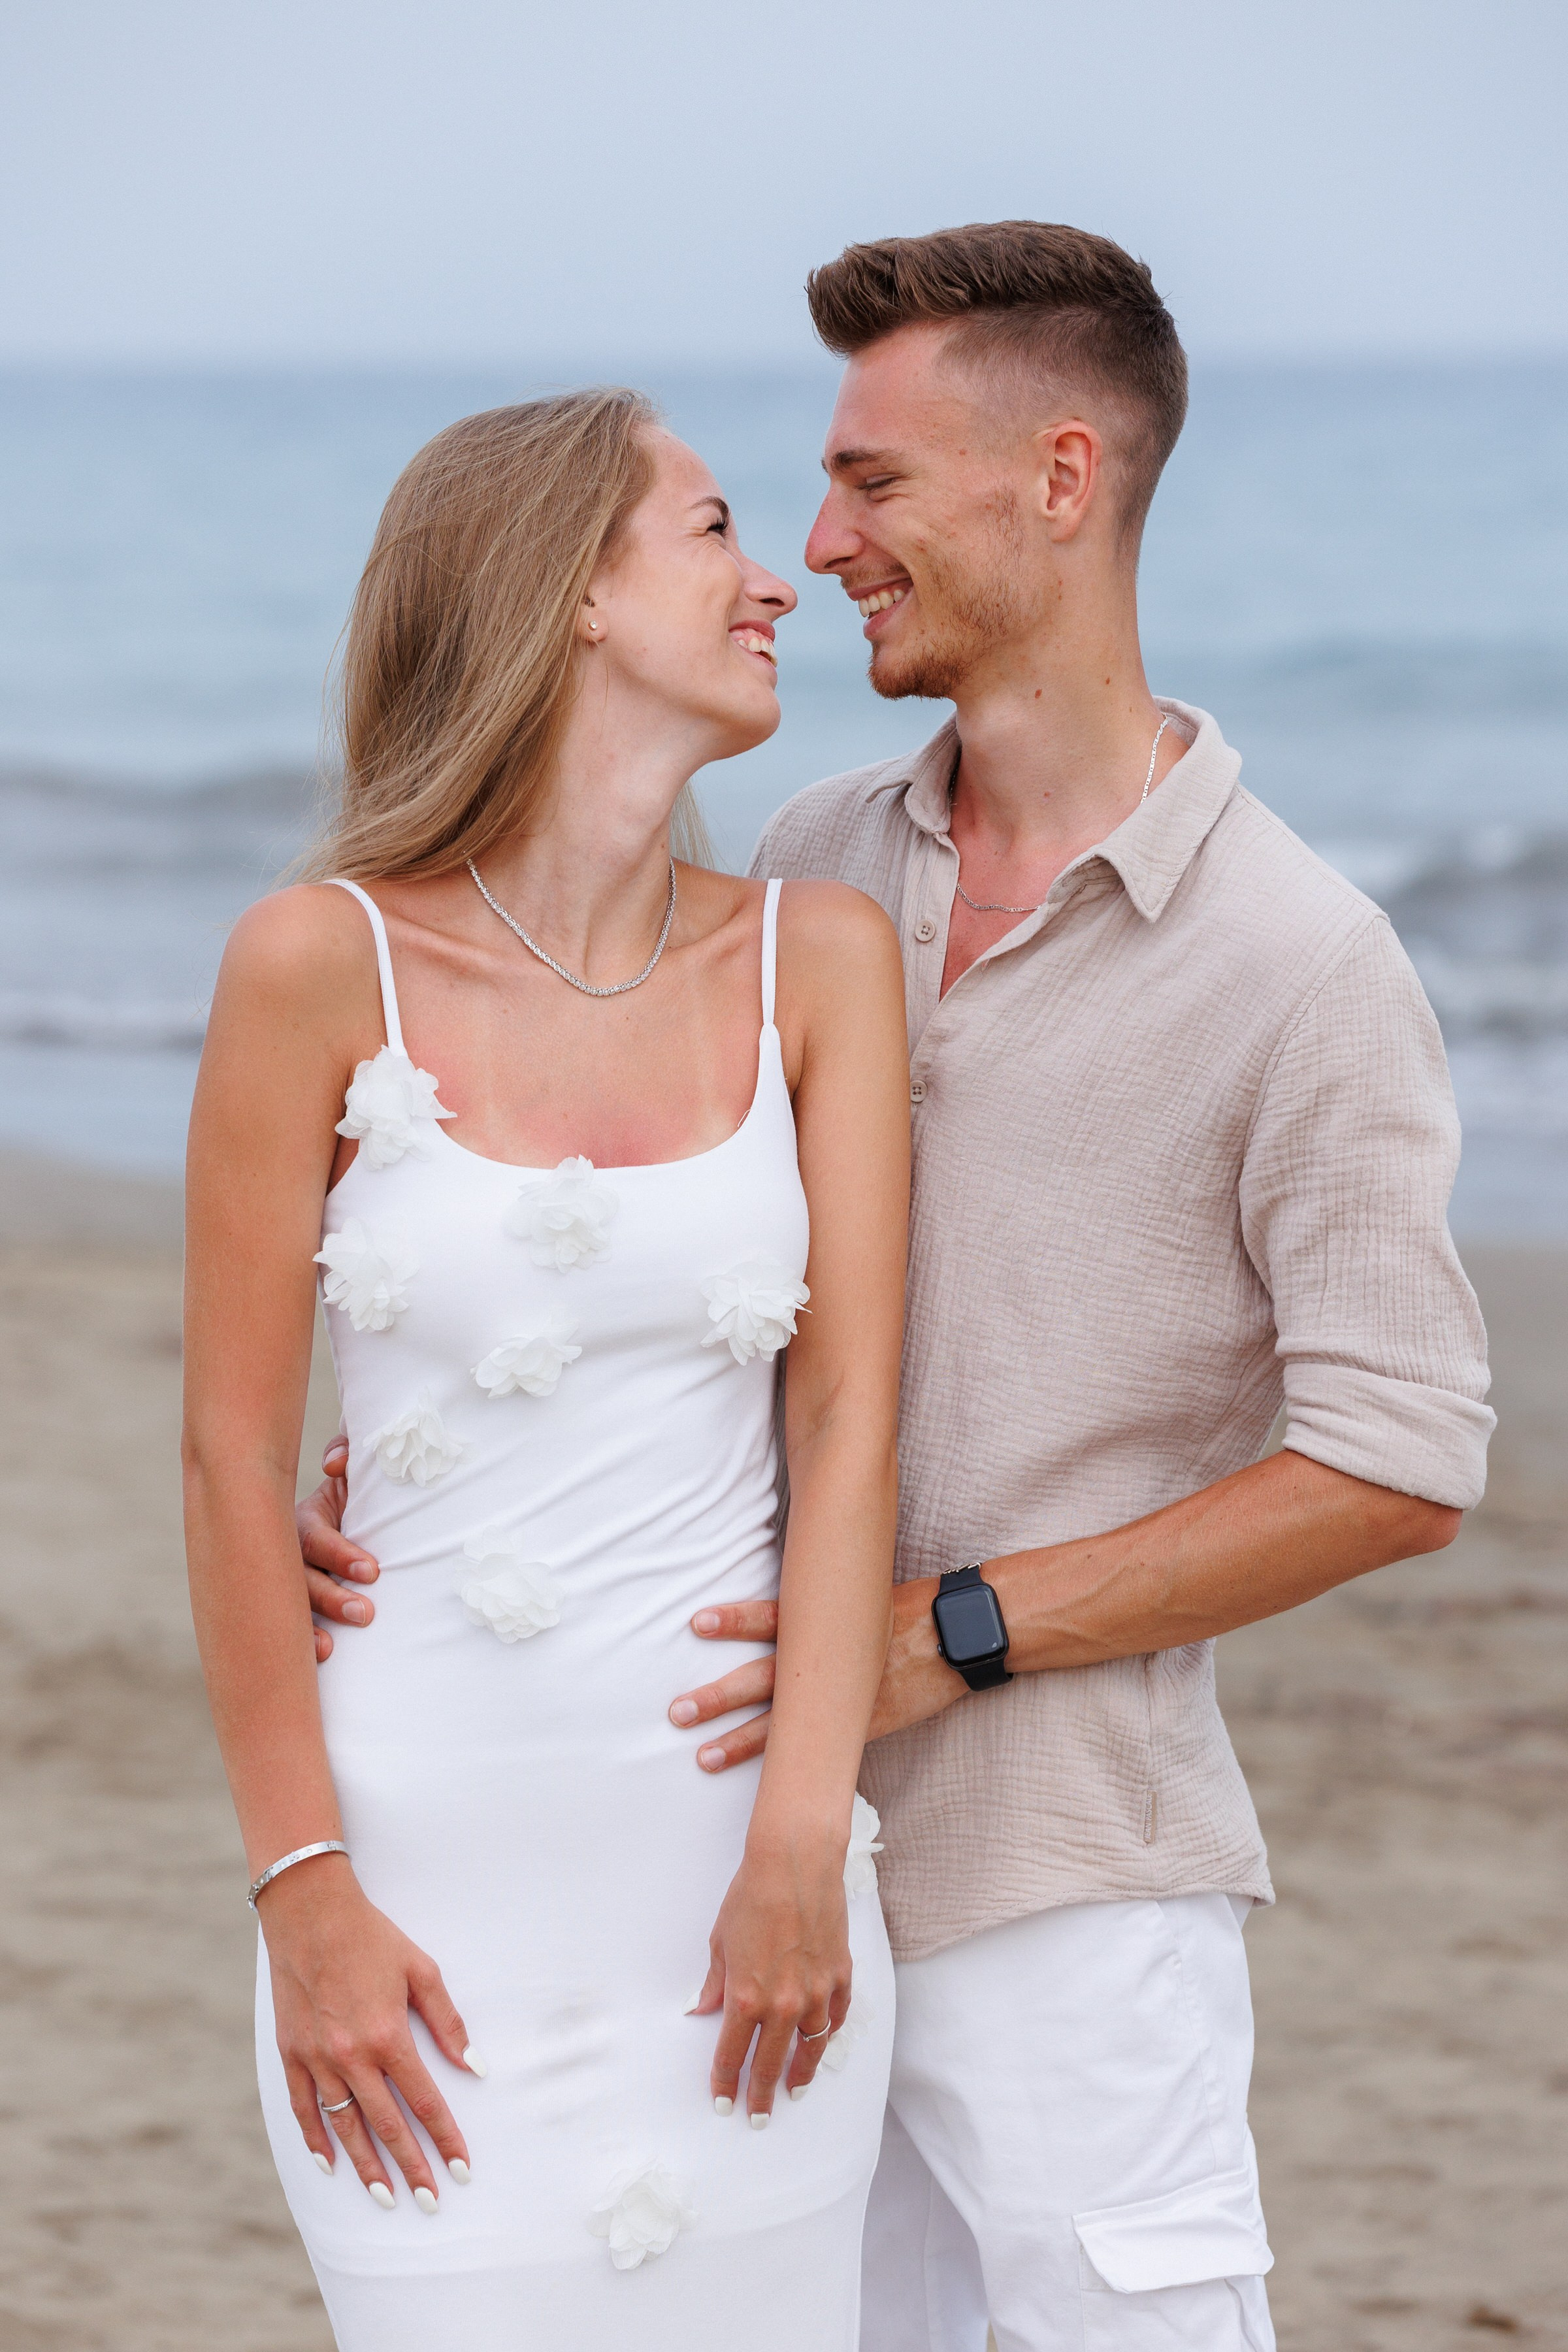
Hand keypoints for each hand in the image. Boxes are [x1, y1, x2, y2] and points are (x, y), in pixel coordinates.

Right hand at [261, 1851, 478, 2207]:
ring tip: (385, 2196)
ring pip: (345, 2126)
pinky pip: (303, 2107)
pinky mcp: (291, 2053)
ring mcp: (317, 2058)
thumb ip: (448, 2022)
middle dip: (410, 2167)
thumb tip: (475, 2067)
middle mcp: (351, 2055)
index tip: (461, 2168)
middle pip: (387, 2125)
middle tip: (428, 2201)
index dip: (444, 2137)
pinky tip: (329, 2164)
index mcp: (388, 2035)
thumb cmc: (372, 1938)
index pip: (424, 2101)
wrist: (310, 1913)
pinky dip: (316, 2138)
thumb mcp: (421, 1970)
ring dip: (366, 2165)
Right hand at [298, 1434, 379, 1661]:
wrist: (351, 1523)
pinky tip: (315, 1658)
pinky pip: (289, 1628)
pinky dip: (300, 1644)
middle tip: (366, 1614)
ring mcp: (284, 1584)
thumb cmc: (355, 1499)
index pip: (316, 1538)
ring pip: (291, 1606)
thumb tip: (335, 1462)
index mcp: (305, 1521)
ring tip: (330, 1647)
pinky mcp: (290, 1611)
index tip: (372, 1571)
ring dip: (310, 1627)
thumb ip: (347, 1456)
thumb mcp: (351, 1475)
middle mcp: (288, 1554)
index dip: (340, 1554)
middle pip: (301, 1578)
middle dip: (330, 1597)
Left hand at [668, 1581, 965, 1773]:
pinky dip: (791, 1767)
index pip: (772, 1618)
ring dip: (741, 1740)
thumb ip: (820, 1598)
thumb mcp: (861, 1592)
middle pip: (765, 1679)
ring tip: (703, 1755)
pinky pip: (823, 1751)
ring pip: (784, 1724)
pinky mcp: (867, 1724)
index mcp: (827, 1622)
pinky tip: (769, 1787)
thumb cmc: (909, 1607)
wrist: (961, 1635)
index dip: (735, 1620)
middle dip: (719, 1697)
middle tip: (677, 1710)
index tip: (697, 1622)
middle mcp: (830, 1662)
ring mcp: (847, 1699)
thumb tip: (787, 1589)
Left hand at [688, 1834, 851, 2121]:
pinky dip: (828, 2034)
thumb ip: (715, 1984)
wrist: (795, 1864)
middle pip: (770, 2064)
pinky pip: (837, 2017)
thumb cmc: (752, 1896)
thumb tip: (703, 2010)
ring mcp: (817, 1993)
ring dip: (801, 2075)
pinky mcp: (841, 1977)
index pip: (733, 2056)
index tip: (723, 2103)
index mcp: (746, 1998)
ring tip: (794, 2091)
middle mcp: (783, 2005)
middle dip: (761, 2095)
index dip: (726, 2084)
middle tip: (758, 2117)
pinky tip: (821, 2044)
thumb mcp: (721, 1942)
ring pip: (809, 2049)